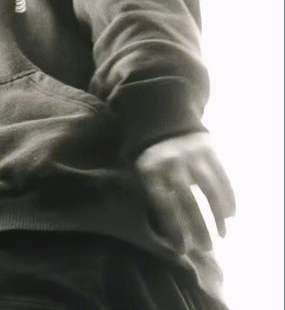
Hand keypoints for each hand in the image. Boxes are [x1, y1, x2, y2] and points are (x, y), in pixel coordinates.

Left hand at [135, 132, 235, 253]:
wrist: (164, 122)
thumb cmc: (152, 159)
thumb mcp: (140, 173)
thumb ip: (151, 196)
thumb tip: (163, 231)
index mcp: (150, 171)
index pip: (163, 205)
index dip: (173, 229)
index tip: (182, 249)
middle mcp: (171, 163)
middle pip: (187, 201)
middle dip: (197, 227)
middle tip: (205, 248)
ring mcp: (192, 156)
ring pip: (208, 190)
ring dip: (216, 215)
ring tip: (222, 235)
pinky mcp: (208, 151)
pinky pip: (222, 177)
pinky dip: (228, 198)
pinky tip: (230, 216)